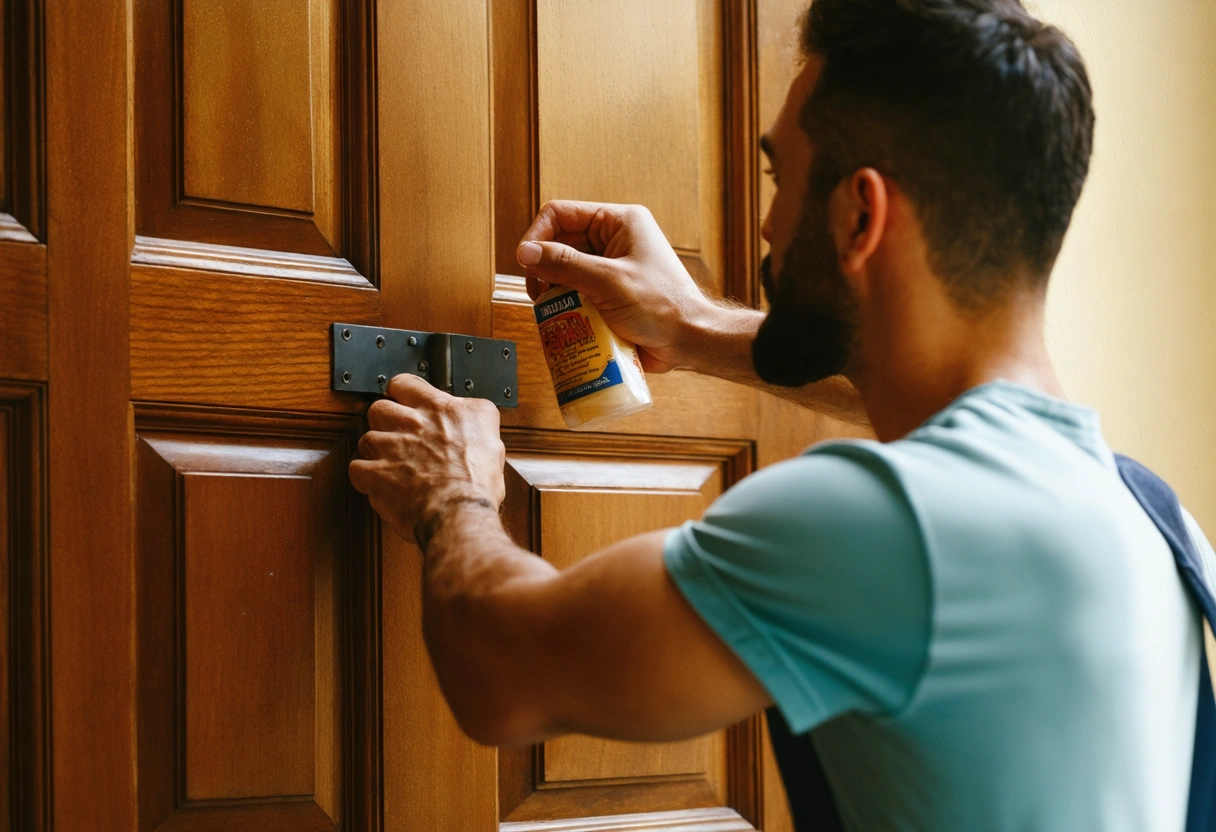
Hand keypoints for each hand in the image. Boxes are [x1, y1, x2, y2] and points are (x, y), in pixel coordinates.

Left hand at [348, 374, 505, 543]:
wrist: (460, 511)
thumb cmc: (478, 482)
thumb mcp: (492, 437)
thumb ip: (474, 420)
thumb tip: (470, 414)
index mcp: (441, 410)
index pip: (406, 383)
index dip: (401, 394)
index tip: (403, 402)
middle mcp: (412, 423)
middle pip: (379, 408)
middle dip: (384, 422)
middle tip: (397, 437)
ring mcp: (390, 447)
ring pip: (366, 438)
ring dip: (376, 451)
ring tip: (391, 465)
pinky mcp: (375, 473)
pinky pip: (357, 468)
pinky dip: (365, 477)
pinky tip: (381, 484)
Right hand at [517, 201, 716, 373]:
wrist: (689, 341)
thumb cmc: (663, 306)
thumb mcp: (608, 281)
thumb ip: (565, 264)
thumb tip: (526, 252)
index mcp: (619, 222)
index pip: (561, 214)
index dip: (538, 236)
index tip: (526, 263)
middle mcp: (614, 240)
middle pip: (559, 244)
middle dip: (545, 269)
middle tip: (539, 294)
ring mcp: (611, 267)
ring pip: (565, 272)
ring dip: (555, 291)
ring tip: (553, 309)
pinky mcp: (609, 293)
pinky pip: (576, 293)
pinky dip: (566, 306)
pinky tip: (566, 320)